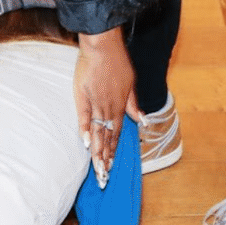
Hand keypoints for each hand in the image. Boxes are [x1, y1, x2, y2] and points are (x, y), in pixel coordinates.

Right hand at [75, 28, 141, 175]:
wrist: (103, 46)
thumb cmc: (118, 62)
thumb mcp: (132, 83)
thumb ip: (133, 104)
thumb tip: (142, 120)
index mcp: (120, 106)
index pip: (117, 135)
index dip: (114, 152)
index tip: (111, 168)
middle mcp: (109, 108)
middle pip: (106, 138)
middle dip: (104, 160)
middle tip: (103, 178)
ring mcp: (96, 103)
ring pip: (97, 132)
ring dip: (97, 151)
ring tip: (97, 169)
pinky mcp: (83, 96)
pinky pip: (84, 116)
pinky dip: (84, 130)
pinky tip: (85, 144)